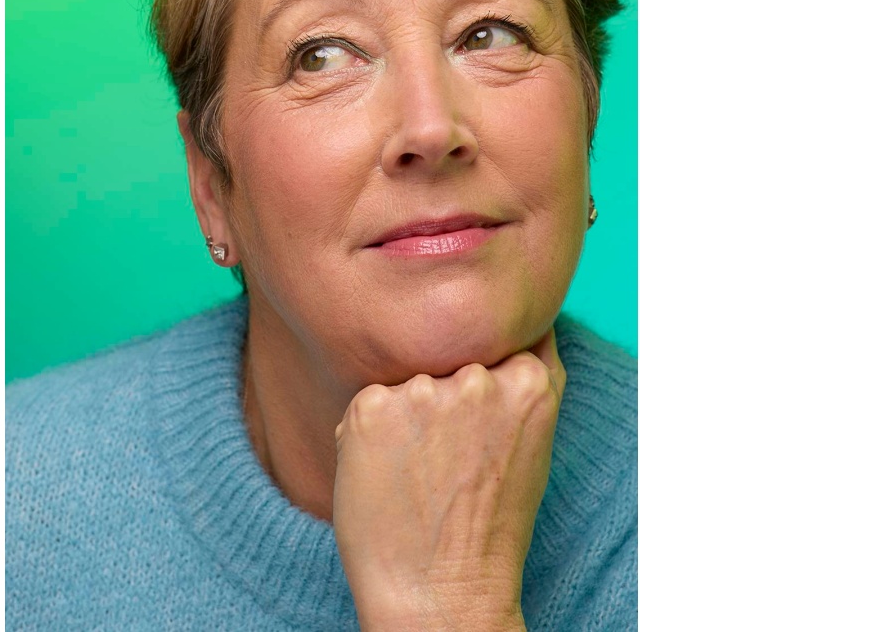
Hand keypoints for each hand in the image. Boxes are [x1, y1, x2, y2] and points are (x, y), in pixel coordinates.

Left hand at [331, 330, 564, 631]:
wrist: (441, 592)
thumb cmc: (490, 518)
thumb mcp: (535, 438)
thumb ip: (533, 370)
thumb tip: (532, 313)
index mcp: (526, 380)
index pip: (493, 338)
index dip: (483, 380)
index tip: (479, 428)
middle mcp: (475, 378)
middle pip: (447, 357)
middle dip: (442, 396)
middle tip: (447, 462)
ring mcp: (421, 391)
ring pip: (406, 377)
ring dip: (406, 413)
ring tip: (418, 472)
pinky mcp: (371, 408)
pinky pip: (369, 400)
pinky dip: (372, 432)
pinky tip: (389, 474)